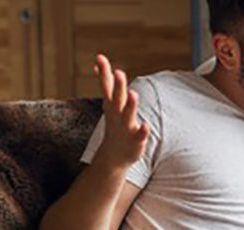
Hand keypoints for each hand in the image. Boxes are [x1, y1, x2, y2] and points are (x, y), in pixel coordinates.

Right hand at [94, 54, 149, 169]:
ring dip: (130, 105)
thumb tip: (98, 63)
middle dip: (118, 86)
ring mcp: (126, 127)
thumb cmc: (115, 124)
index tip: (100, 58)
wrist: (114, 156)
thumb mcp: (109, 103)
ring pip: (128, 115)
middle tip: (118, 72)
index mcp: (112, 105)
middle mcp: (117, 114)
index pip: (106, 86)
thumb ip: (107, 83)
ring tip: (133, 93)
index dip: (104, 72)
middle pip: (117, 98)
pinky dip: (142, 130)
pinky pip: (139, 135)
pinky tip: (146, 124)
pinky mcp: (135, 140)